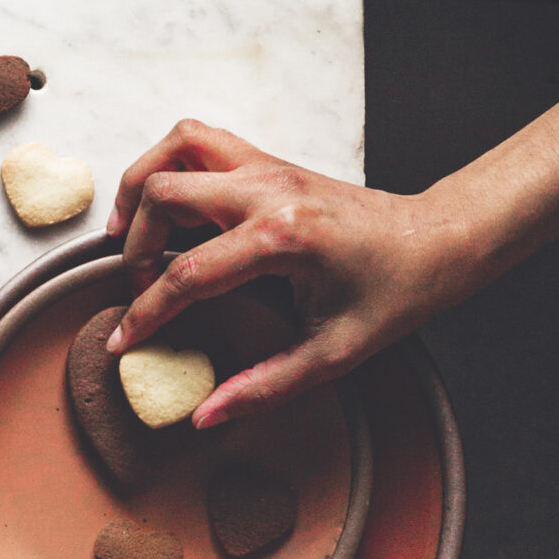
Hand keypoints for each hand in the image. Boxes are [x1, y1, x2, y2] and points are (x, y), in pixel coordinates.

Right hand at [104, 120, 455, 422]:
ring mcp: (267, 167)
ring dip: (140, 189)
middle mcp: (268, 191)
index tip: (122, 343)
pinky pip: (198, 143)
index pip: (187, 275)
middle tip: (137, 288)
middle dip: (136, 246)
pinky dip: (167, 165)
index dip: (145, 314)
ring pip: (174, 151)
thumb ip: (264, 388)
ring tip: (129, 235)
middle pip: (164, 196)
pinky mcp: (268, 161)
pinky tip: (165, 208)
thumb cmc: (394, 295)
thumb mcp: (333, 356)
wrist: (436, 240)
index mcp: (283, 239)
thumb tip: (205, 416)